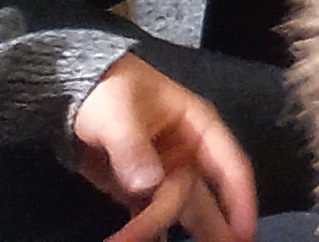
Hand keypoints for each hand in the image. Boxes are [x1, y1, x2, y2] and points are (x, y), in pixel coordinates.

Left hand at [69, 54, 258, 241]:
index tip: (244, 233)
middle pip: (199, 196)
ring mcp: (164, 173)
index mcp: (199, 127)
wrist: (74, 91)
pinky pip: (147, 215)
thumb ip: (133, 147)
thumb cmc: (109, 91)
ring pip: (176, 210)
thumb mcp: (119, 111)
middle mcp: (188, 155)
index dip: (240, 199)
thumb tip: (148, 185)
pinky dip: (146, 232)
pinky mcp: (138, 189)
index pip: (229, 165)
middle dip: (208, 228)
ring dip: (169, 232)